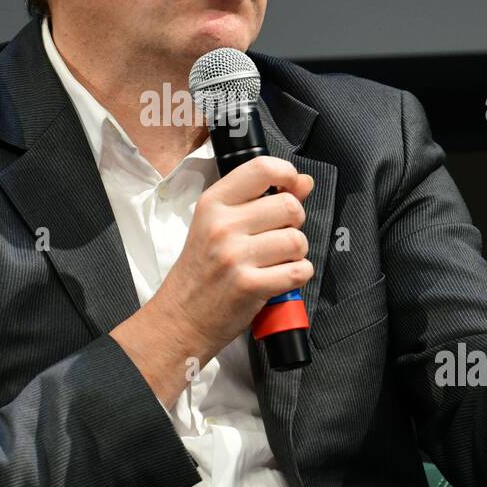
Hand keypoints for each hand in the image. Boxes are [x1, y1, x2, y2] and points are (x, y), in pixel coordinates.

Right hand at [150, 155, 315, 363]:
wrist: (181, 318)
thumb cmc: (201, 271)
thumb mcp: (219, 225)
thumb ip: (263, 199)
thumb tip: (304, 182)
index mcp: (213, 204)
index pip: (262, 168)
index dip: (287, 174)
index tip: (291, 186)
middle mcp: (223, 225)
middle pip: (289, 206)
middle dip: (294, 223)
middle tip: (277, 236)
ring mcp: (235, 256)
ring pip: (297, 240)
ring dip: (296, 253)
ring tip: (276, 260)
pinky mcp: (250, 286)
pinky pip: (299, 271)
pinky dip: (298, 275)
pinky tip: (280, 277)